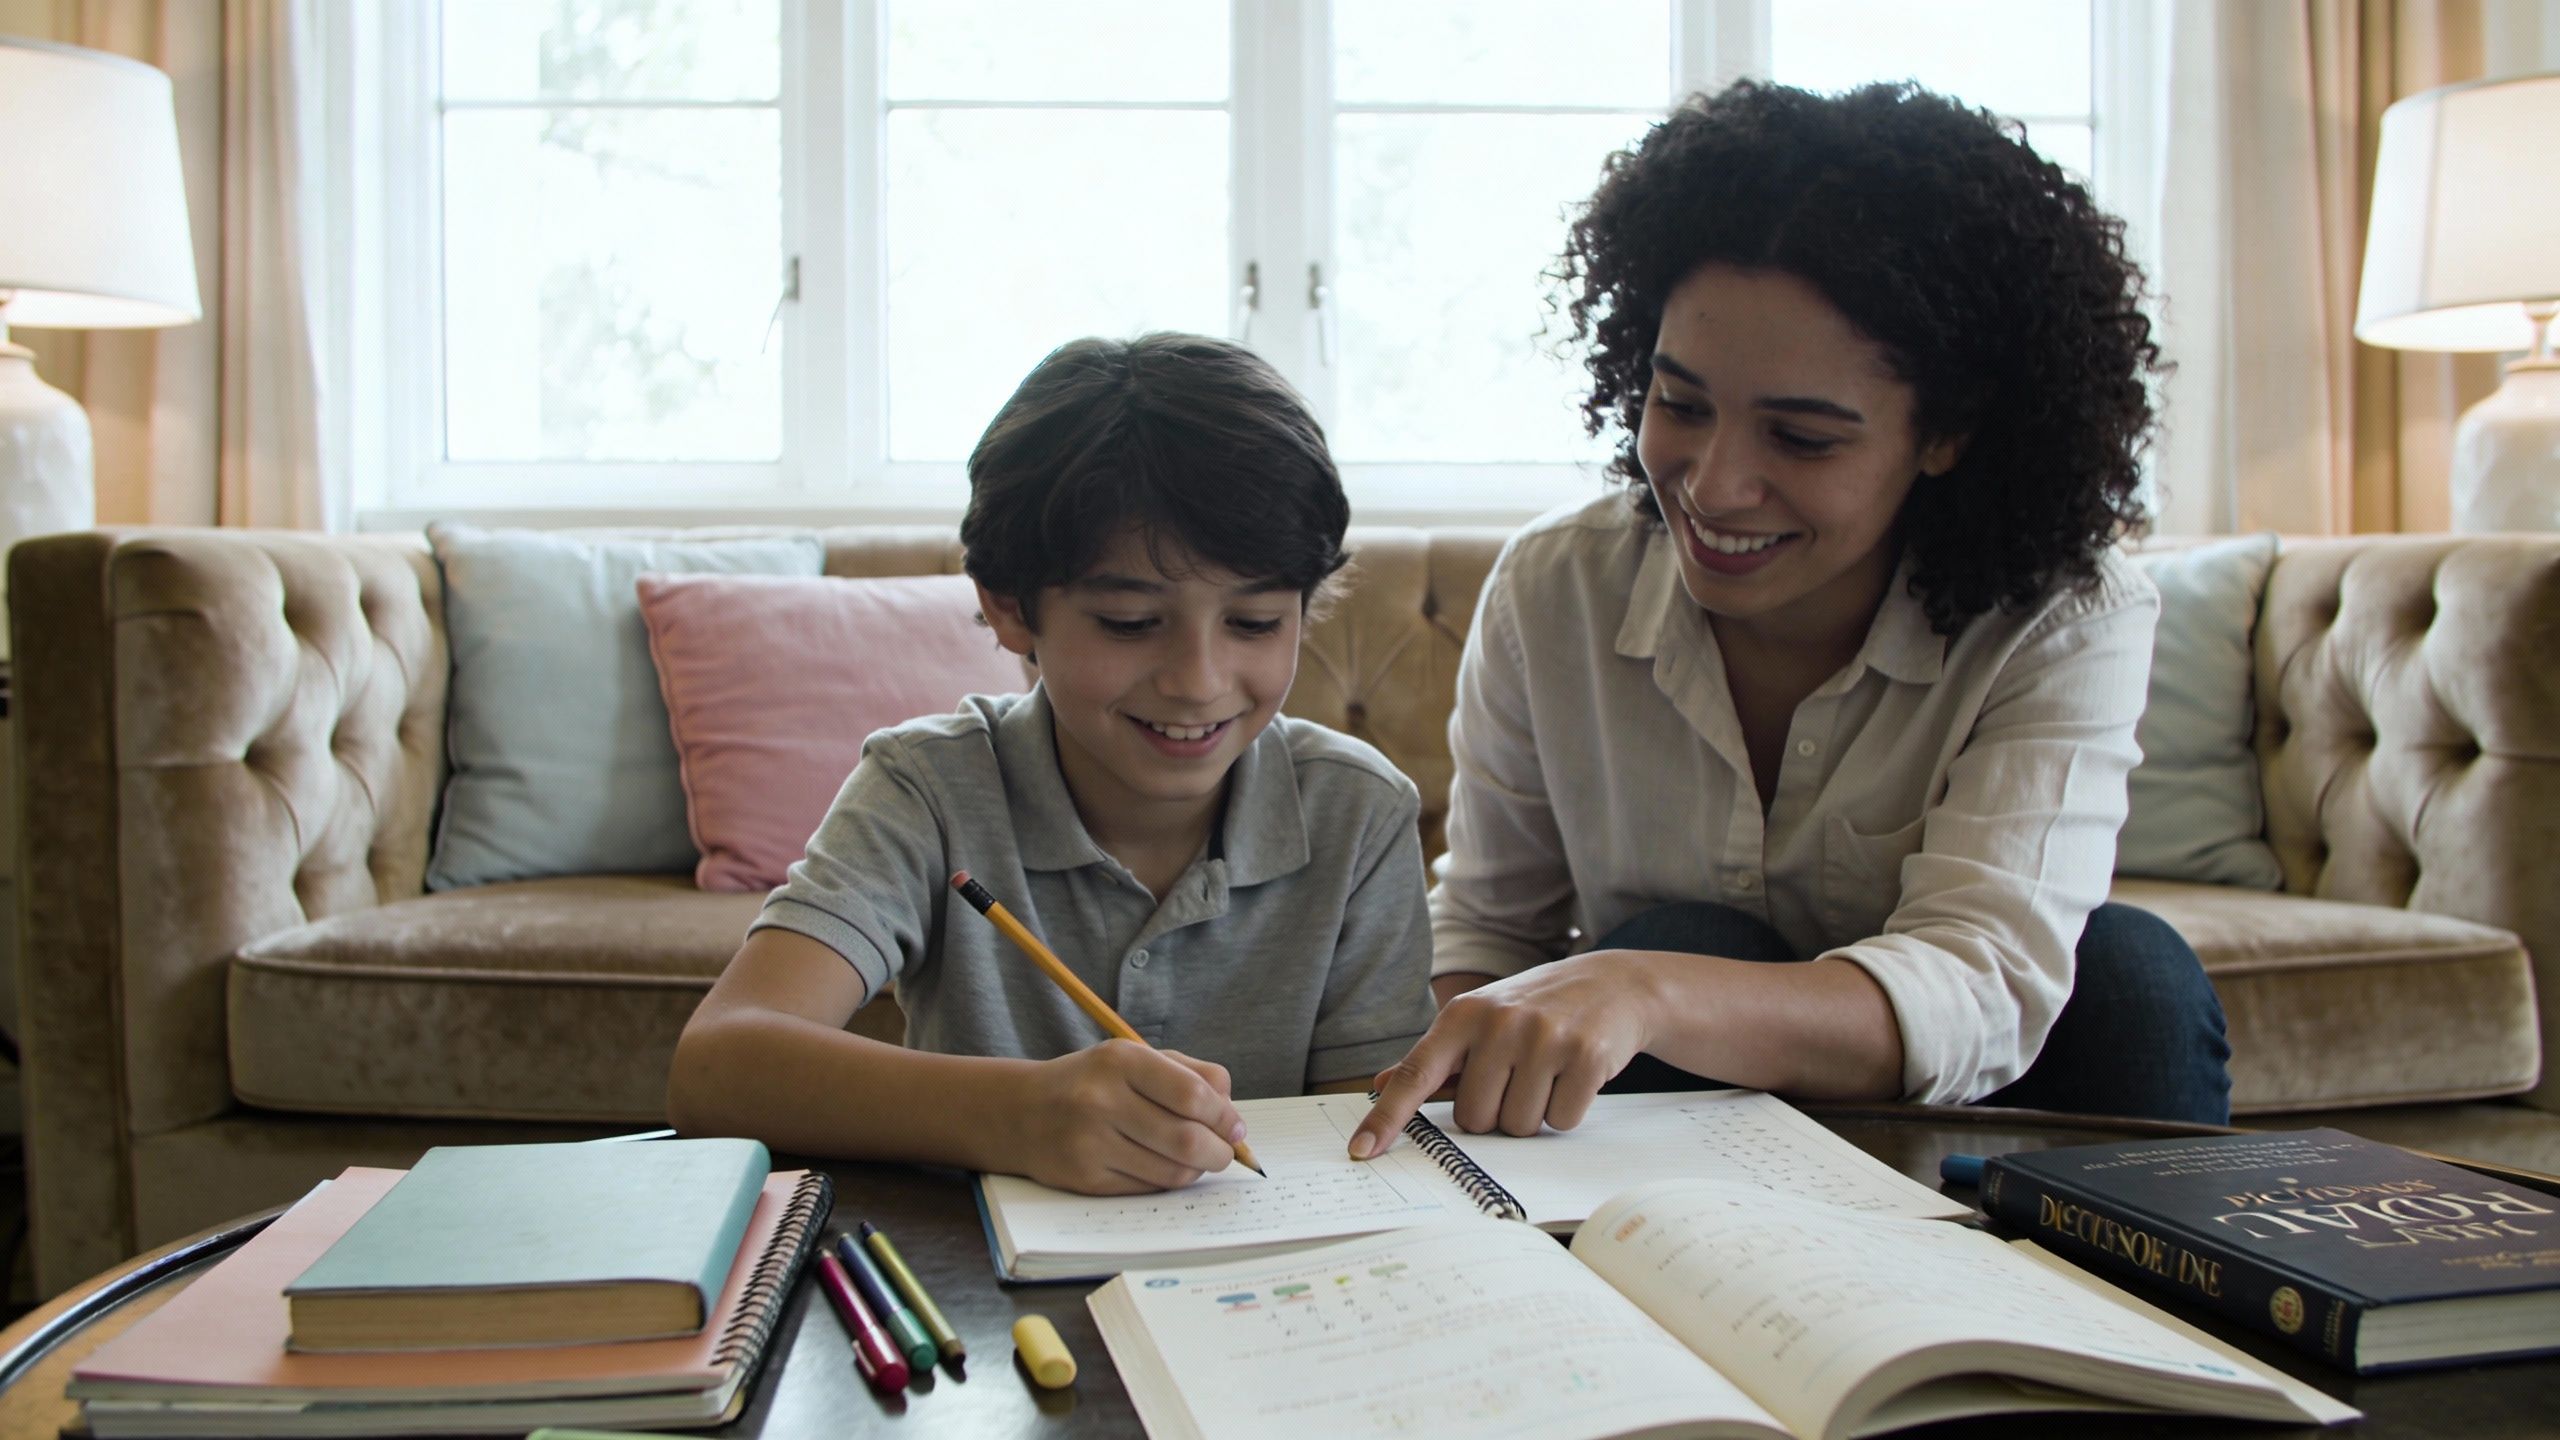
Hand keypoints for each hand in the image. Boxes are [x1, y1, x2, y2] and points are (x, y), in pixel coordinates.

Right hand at [1008, 1041, 1247, 1193]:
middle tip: (1225, 1153)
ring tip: (1196, 1159)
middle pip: (1187, 1139)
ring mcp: (1090, 1143)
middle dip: (1220, 1152)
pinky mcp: (1085, 1179)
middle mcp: (1101, 1100)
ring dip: (1196, 1170)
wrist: (1022, 1112)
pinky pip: (1148, 1190)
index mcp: (1120, 1060)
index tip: (1236, 1129)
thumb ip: (1189, 1075)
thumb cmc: (1093, 1082)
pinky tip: (1163, 1167)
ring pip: (1172, 1172)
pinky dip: (1166, 1182)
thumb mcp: (1134, 1058)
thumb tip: (1234, 1118)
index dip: (1225, 1117)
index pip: (1193, 1095)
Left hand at [1349, 953, 1654, 1157]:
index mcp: (1463, 1016)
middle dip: (1497, 1111)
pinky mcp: (1586, 1056)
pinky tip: (1573, 1075)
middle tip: (1519, 1076)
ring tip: (1548, 1073)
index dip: (1387, 1118)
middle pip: (1475, 1119)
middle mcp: (1499, 1023)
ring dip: (1533, 1113)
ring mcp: (1544, 1038)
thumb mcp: (1480, 1021)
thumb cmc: (1536, 1009)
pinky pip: (1561, 1121)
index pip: (1414, 1075)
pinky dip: (1567, 1110)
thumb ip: (1433, 1060)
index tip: (1361, 1150)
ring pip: (1519, 1126)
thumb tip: (1378, 1087)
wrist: (1613, 984)